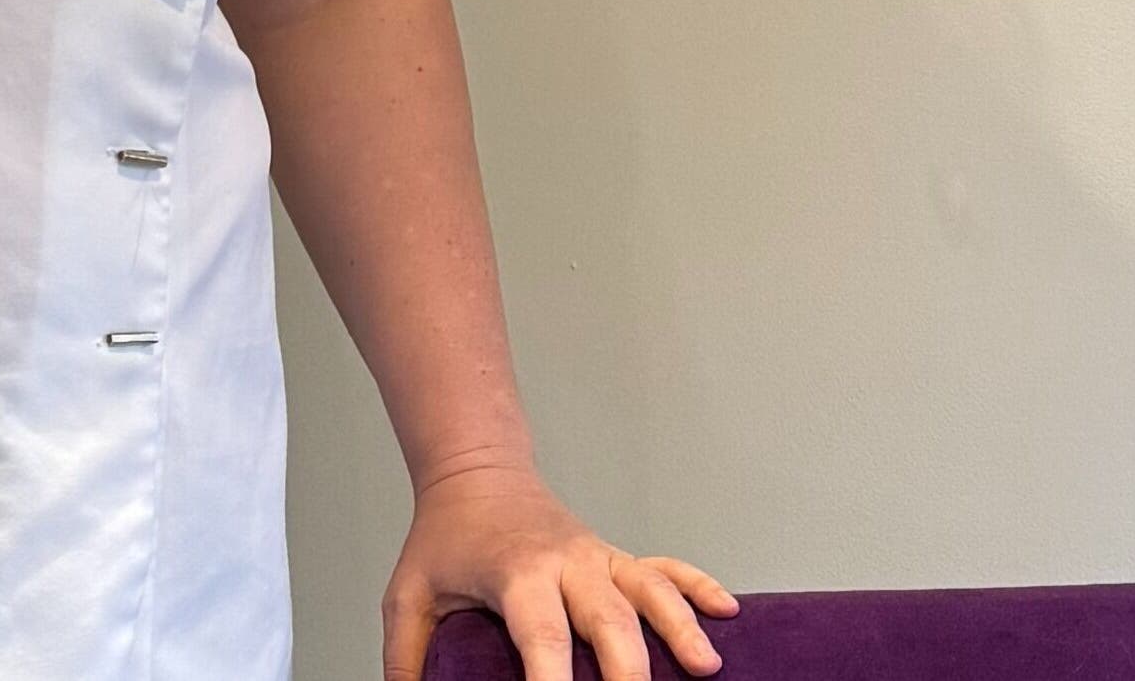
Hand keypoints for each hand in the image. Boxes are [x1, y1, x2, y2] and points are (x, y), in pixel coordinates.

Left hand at [380, 458, 735, 680]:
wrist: (476, 473)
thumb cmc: (443, 542)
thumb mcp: (409, 597)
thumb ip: (408, 660)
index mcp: (517, 575)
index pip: (543, 635)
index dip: (555, 679)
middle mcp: (567, 563)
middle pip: (607, 617)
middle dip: (628, 667)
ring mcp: (597, 557)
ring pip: (647, 588)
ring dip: (679, 625)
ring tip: (707, 667)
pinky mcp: (613, 556)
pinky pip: (663, 566)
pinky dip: (696, 585)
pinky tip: (727, 611)